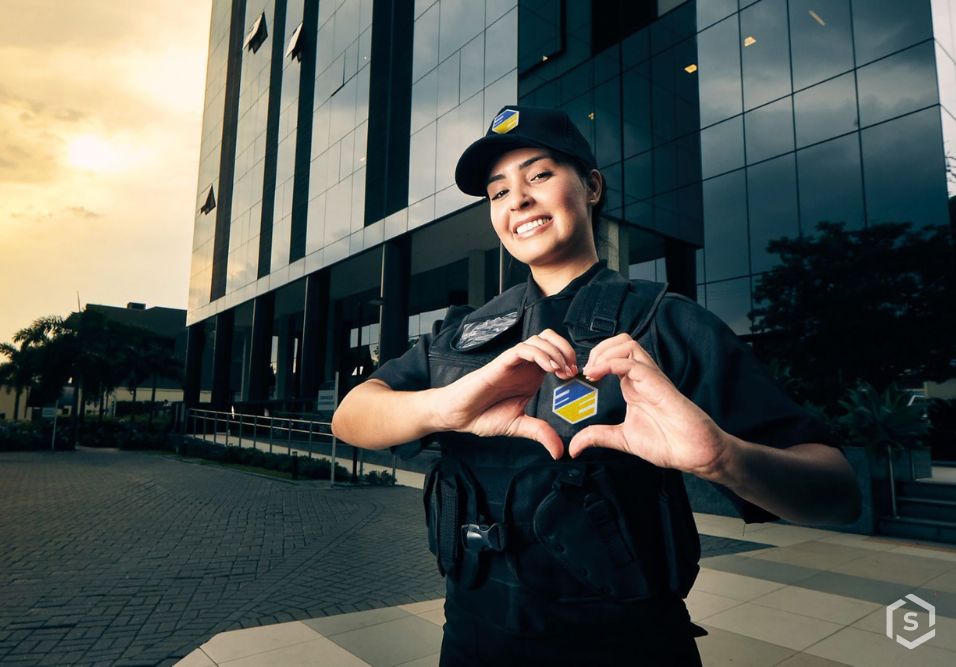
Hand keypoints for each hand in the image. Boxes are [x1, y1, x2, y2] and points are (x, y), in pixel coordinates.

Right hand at [436, 329, 577, 459]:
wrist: (460, 415)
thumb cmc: (484, 415)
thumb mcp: (520, 426)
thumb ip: (540, 433)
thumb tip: (559, 452)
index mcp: (531, 375)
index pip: (555, 353)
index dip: (569, 360)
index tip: (576, 377)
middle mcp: (524, 365)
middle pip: (550, 338)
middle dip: (566, 349)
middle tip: (572, 370)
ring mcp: (513, 362)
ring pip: (539, 339)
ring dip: (555, 351)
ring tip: (561, 370)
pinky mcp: (501, 362)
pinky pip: (523, 349)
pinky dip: (539, 354)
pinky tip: (548, 368)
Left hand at [568, 333, 733, 477]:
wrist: (695, 453)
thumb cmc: (667, 443)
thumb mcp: (622, 438)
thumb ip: (598, 437)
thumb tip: (573, 447)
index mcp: (634, 385)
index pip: (614, 355)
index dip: (595, 358)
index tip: (581, 376)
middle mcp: (642, 377)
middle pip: (621, 342)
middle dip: (599, 349)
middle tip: (586, 370)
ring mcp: (651, 378)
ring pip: (628, 344)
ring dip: (605, 352)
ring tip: (592, 371)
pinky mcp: (658, 384)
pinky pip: (634, 363)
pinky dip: (612, 363)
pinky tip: (598, 374)